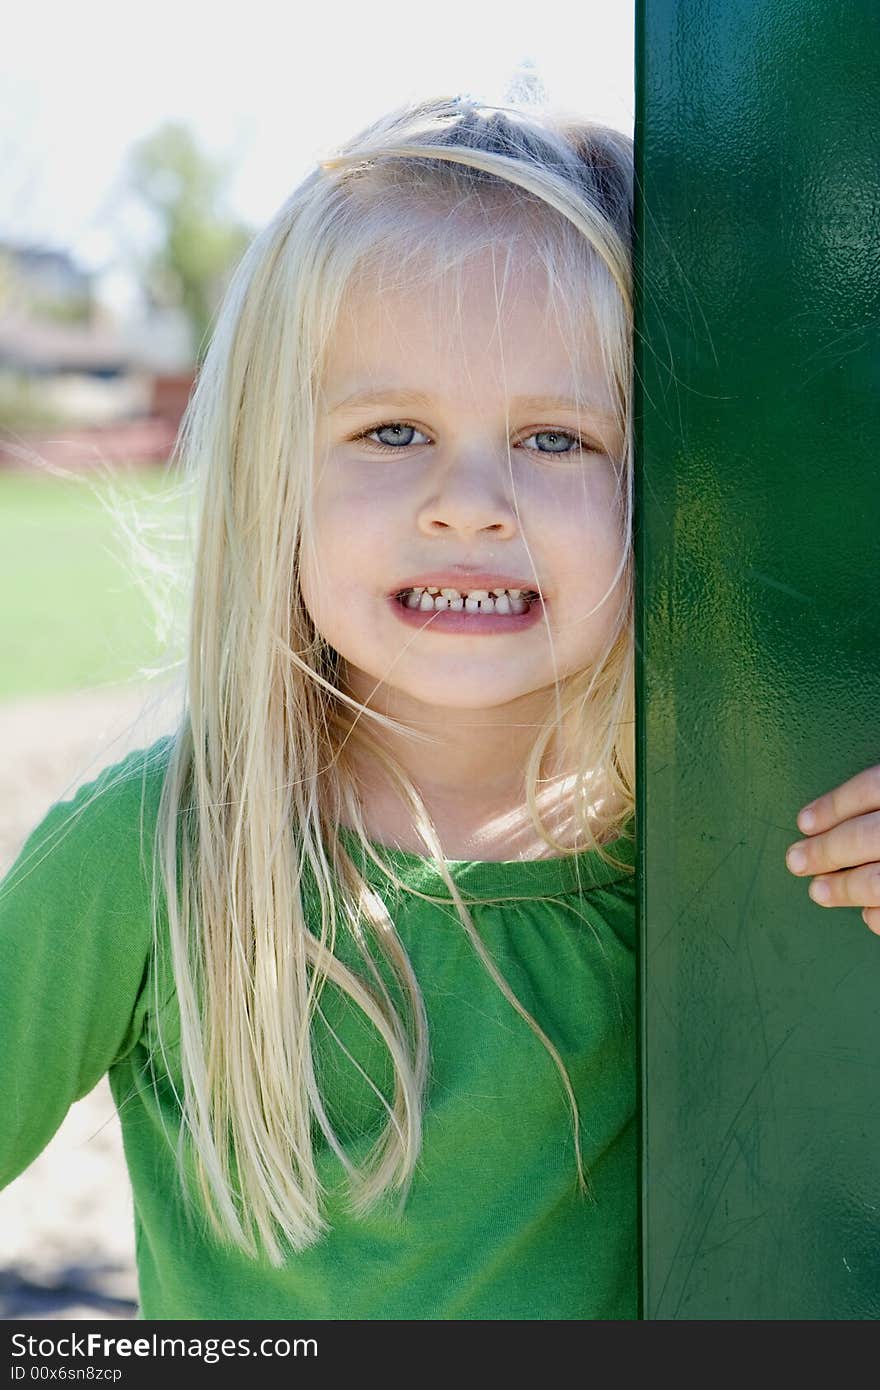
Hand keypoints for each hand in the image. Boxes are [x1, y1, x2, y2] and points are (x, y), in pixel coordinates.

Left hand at [786, 764, 879, 934]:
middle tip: (796, 861)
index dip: (832, 807)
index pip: (870, 788)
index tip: (804, 822)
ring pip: (877, 880)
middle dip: (824, 851)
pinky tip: (865, 912)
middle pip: (864, 836)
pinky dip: (877, 915)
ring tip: (818, 891)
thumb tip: (832, 816)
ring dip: (843, 889)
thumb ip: (877, 799)